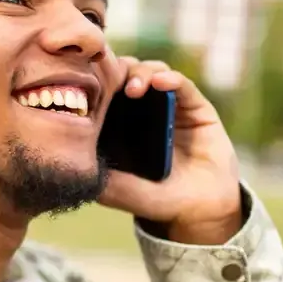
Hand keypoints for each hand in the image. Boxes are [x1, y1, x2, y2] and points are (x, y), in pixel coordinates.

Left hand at [98, 57, 244, 244]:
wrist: (204, 208)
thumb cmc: (161, 200)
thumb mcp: (130, 195)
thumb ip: (109, 184)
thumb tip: (78, 171)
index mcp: (118, 126)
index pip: (101, 94)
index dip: (93, 86)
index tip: (82, 88)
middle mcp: (140, 111)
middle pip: (123, 76)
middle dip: (114, 73)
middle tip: (108, 83)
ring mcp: (167, 105)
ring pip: (149, 73)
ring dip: (140, 74)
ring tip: (134, 88)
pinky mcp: (193, 105)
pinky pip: (181, 84)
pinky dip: (170, 78)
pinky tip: (162, 82)